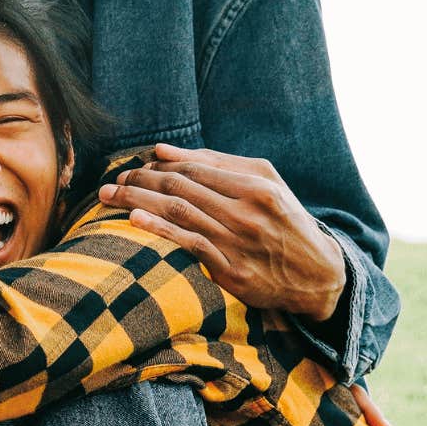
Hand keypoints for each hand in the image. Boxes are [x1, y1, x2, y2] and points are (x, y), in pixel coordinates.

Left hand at [101, 144, 345, 320]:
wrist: (317, 275)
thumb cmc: (285, 220)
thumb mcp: (266, 183)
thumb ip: (217, 162)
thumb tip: (161, 149)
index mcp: (257, 187)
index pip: (194, 168)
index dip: (158, 165)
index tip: (134, 166)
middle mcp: (247, 212)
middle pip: (180, 188)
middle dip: (139, 181)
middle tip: (112, 182)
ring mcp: (239, 242)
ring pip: (178, 213)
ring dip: (138, 201)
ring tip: (109, 196)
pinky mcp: (232, 271)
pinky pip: (188, 245)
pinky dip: (159, 230)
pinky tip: (135, 219)